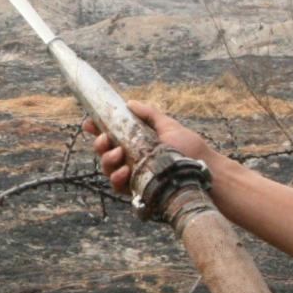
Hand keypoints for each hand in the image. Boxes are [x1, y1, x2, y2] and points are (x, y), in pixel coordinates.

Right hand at [81, 99, 212, 195]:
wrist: (203, 171)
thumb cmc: (189, 148)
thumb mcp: (168, 126)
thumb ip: (149, 114)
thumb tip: (129, 103)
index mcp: (135, 140)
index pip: (110, 133)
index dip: (96, 128)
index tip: (89, 123)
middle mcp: (131, 157)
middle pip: (103, 151)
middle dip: (99, 144)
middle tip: (106, 139)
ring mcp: (132, 174)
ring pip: (107, 168)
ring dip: (107, 160)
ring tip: (118, 154)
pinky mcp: (136, 190)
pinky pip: (117, 185)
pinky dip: (116, 178)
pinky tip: (124, 171)